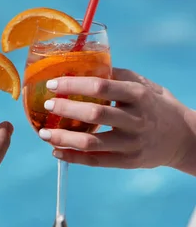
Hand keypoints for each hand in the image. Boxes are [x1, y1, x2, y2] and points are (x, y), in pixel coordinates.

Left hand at [39, 68, 195, 171]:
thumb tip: (83, 64)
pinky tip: (56, 152)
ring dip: (64, 138)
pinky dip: (73, 158)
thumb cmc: (156, 106)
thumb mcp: (145, 85)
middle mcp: (136, 119)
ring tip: (44, 133)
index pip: (102, 86)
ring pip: (92, 142)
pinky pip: (96, 161)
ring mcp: (132, 143)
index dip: (74, 84)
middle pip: (95, 114)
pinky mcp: (128, 162)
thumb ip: (118, 76)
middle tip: (47, 105)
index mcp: (139, 95)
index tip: (53, 84)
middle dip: (67, 108)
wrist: (182, 138)